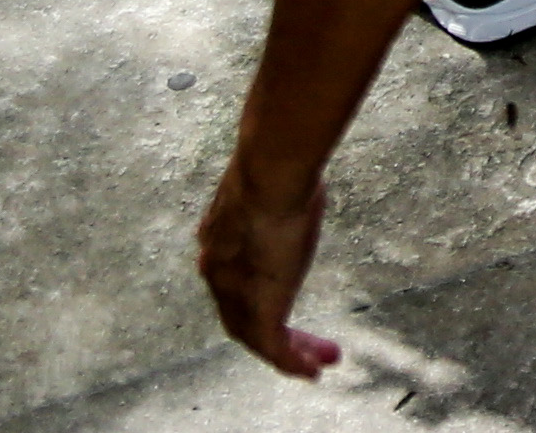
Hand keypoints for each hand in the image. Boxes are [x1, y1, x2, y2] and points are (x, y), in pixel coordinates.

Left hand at [196, 152, 339, 376]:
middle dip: (271, 327)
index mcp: (219, 239)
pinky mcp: (259, 310)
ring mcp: (235, 294)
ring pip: (257, 335)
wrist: (270, 177)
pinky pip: (274, 349)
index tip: (280, 292)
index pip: (232, 275)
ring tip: (317, 361)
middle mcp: (218, 272)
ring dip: (287, 349)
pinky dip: (293, 361)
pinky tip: (314, 369)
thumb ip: (278, 191)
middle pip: (240, 313)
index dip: (255, 289)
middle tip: (299, 340)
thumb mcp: (274, 181)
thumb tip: (294, 170)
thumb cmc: (278, 166)